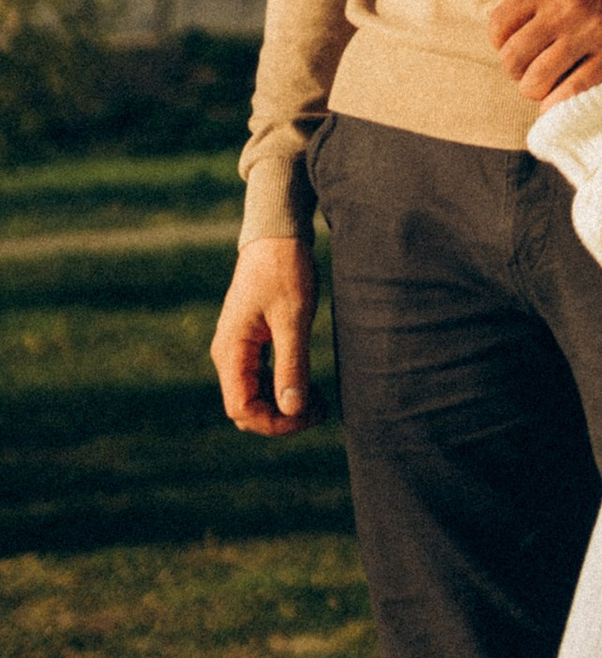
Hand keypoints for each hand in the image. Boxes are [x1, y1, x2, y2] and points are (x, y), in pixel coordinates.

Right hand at [212, 235, 320, 434]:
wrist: (276, 235)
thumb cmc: (284, 270)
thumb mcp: (293, 317)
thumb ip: (291, 364)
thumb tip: (292, 409)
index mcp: (230, 352)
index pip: (241, 409)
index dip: (273, 423)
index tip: (308, 416)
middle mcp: (227, 355)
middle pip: (245, 408)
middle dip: (280, 418)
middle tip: (319, 410)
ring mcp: (237, 349)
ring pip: (253, 396)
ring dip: (281, 405)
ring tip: (317, 400)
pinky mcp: (249, 342)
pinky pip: (259, 379)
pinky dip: (280, 388)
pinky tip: (306, 384)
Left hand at [480, 0, 601, 104]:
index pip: (498, 25)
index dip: (498, 39)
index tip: (512, 40)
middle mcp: (566, 10)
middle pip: (512, 58)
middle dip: (513, 67)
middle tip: (526, 65)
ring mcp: (591, 36)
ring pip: (536, 80)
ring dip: (531, 88)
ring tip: (542, 81)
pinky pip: (571, 92)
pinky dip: (555, 102)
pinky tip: (556, 99)